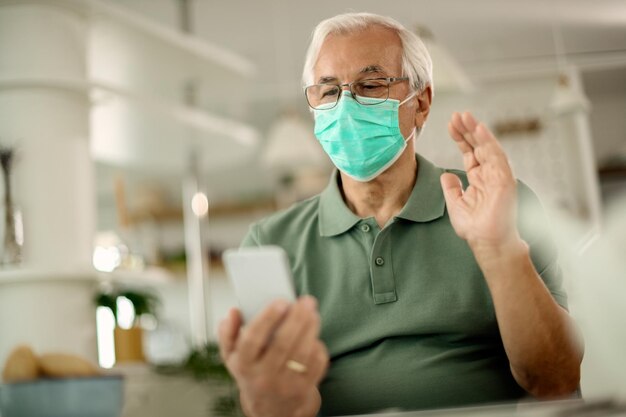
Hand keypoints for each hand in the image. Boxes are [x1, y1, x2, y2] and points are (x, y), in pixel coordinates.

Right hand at [218, 296, 328, 416]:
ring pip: (302, 353)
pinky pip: (316, 364)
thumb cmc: (252, 374)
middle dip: (297, 319)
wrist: (270, 408)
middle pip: (283, 344)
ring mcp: (285, 385)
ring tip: (312, 312)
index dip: (268, 319)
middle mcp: (264, 377)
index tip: (281, 302)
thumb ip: (228, 333)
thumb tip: (232, 312)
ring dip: (310, 328)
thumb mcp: (231, 357)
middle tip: (305, 301)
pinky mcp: (304, 389)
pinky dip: (318, 346)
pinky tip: (314, 335)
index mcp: (244, 365)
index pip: (253, 340)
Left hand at [441, 112, 520, 250]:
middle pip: (478, 146)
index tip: (450, 124)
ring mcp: (498, 176)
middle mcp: (489, 174)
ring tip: (466, 116)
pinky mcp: (505, 180)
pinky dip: (488, 142)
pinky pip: (497, 156)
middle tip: (457, 114)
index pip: (469, 152)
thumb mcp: (455, 204)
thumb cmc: (475, 228)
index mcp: (479, 178)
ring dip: (477, 130)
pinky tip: (479, 130)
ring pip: (488, 147)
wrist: (487, 242)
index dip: (461, 138)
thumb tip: (446, 175)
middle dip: (467, 129)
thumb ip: (451, 188)